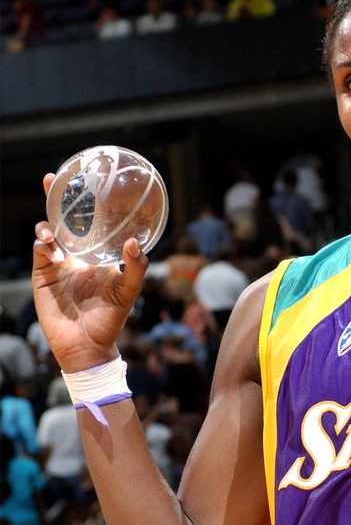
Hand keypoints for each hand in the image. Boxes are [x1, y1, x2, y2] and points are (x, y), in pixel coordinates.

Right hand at [33, 174, 148, 372]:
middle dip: (55, 199)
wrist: (87, 346)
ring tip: (53, 234)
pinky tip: (53, 251)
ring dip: (48, 228)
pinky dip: (44, 246)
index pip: (90, 223)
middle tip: (52, 178)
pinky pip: (40, 252)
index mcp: (96, 256)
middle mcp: (75, 255)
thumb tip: (137, 243)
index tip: (88, 179)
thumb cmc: (110, 321)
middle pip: (62, 221)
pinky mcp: (42, 275)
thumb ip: (135, 269)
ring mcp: (57, 264)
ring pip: (47, 233)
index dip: (87, 203)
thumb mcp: (128, 293)